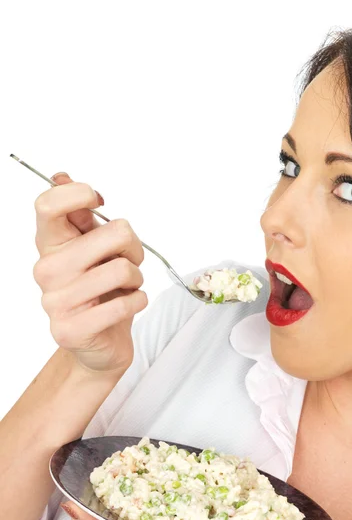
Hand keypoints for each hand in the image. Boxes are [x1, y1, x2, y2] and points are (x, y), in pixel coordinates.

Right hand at [33, 173, 147, 373]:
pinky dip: (138, 301)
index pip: (48, 204)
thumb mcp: (95, 250)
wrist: (100, 343)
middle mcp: (47, 270)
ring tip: (127, 286)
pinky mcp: (70, 330)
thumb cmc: (103, 291)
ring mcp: (54, 301)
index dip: (80, 194)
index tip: (100, 202)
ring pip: (122, 269)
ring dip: (137, 278)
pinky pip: (123, 304)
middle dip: (134, 246)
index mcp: (50, 244)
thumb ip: (82, 217)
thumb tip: (61, 176)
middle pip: (113, 233)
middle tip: (130, 259)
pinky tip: (129, 304)